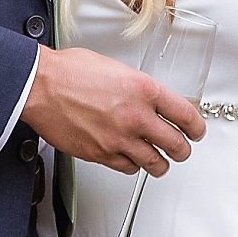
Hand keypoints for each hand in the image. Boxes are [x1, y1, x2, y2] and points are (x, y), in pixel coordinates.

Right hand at [22, 46, 206, 176]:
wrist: (40, 86)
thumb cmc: (69, 71)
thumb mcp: (115, 68)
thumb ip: (136, 87)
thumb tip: (147, 98)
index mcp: (144, 90)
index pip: (185, 115)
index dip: (197, 127)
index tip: (197, 131)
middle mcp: (136, 117)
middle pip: (176, 144)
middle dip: (182, 150)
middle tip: (182, 149)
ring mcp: (119, 139)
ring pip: (154, 162)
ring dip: (160, 164)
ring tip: (161, 162)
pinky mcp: (101, 154)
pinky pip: (128, 168)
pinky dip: (133, 166)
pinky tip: (131, 160)